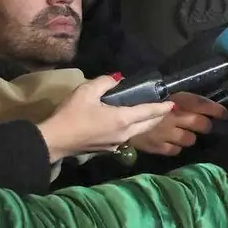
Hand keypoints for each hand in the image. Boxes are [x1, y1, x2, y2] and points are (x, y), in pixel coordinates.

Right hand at [36, 76, 173, 161]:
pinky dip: (134, 128)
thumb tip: (118, 79)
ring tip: (149, 113)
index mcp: (123, 119)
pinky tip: (129, 123)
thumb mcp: (86, 91)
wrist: (55, 140)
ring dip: (146, 123)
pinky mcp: (109, 149)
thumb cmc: (71, 114)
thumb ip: (105, 82)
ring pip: (139, 132)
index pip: (149, 112)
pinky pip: (127, 137)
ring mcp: (117, 143)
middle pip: (148, 124)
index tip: (172, 102)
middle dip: (158, 116)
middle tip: (164, 107)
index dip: (162, 107)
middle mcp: (125, 133)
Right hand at [127, 92, 227, 156]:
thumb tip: (184, 97)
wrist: (107, 117)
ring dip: (190, 137)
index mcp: (171, 99)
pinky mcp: (156, 147)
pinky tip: (170, 142)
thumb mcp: (147, 90)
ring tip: (183, 133)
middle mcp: (173, 117)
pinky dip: (175, 147)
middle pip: (201, 124)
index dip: (215, 109)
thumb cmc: (127, 98)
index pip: (201, 103)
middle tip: (203, 124)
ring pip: (190, 140)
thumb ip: (167, 94)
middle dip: (205, 125)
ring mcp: (165, 134)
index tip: (224, 114)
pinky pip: (175, 150)